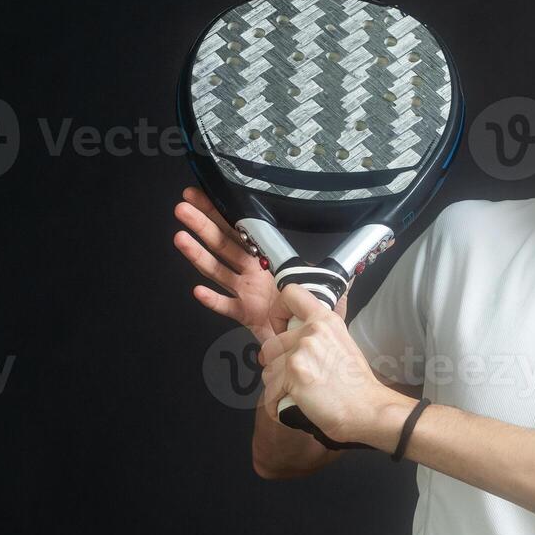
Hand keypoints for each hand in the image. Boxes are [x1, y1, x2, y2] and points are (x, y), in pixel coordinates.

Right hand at [172, 187, 351, 341]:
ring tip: (180, 238)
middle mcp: (251, 273)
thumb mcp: (326, 285)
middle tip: (184, 208)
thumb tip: (354, 257)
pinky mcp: (243, 313)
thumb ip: (334, 272)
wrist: (305, 338)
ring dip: (198, 254)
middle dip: (203, 225)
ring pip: (216, 270)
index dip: (223, 213)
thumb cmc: (309, 309)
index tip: (205, 196)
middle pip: (222, 244)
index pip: (241, 230)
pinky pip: (225, 306)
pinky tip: (198, 290)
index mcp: (266, 260)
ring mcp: (244, 292)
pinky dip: (212, 299)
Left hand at [258, 284, 392, 443]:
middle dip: (276, 366)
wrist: (367, 410)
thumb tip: (293, 338)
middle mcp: (312, 331)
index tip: (281, 330)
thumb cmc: (357, 385)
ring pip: (268, 370)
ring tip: (297, 396)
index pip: (290, 293)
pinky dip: (276, 404)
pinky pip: (270, 392)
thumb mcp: (343, 344)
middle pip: (270, 344)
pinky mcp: (294, 375)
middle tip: (294, 379)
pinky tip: (291, 407)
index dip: (278, 312)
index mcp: (325, 320)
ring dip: (277, 386)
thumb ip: (319, 335)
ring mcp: (301, 352)